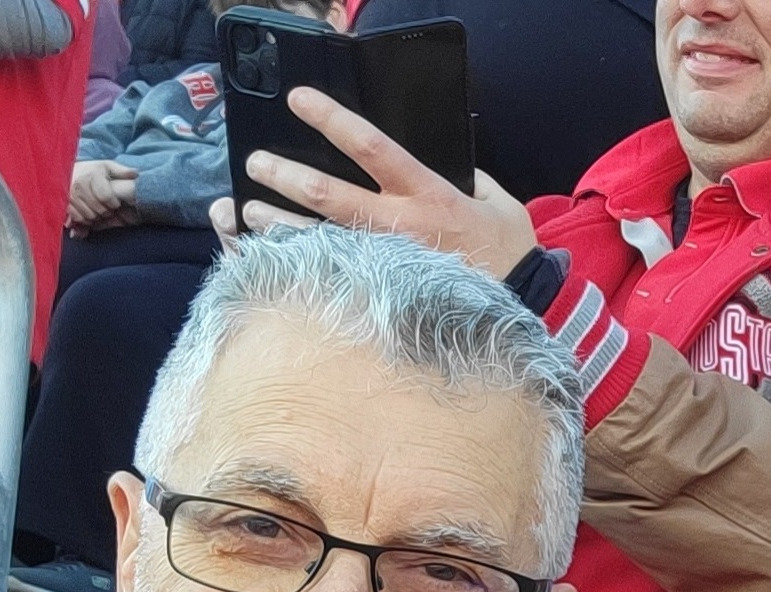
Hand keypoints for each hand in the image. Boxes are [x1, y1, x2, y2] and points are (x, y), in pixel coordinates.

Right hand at [67, 161, 136, 231]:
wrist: (66, 169)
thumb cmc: (92, 170)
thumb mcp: (107, 167)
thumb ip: (121, 170)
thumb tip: (136, 174)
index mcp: (91, 176)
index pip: (106, 197)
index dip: (114, 203)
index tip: (116, 203)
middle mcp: (78, 185)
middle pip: (98, 209)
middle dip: (107, 212)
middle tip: (108, 208)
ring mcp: (69, 195)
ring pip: (89, 216)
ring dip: (97, 217)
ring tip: (99, 210)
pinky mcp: (63, 203)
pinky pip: (77, 218)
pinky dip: (86, 220)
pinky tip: (89, 214)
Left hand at [226, 86, 536, 277]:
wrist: (522, 312)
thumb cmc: (510, 257)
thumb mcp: (497, 204)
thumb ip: (467, 179)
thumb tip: (450, 163)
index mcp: (429, 195)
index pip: (371, 146)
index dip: (331, 120)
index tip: (300, 100)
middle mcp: (399, 227)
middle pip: (326, 194)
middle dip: (284, 174)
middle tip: (257, 163)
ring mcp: (386, 264)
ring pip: (317, 239)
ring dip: (276, 223)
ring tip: (248, 211)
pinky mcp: (382, 294)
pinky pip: (329, 277)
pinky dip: (295, 267)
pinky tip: (269, 260)